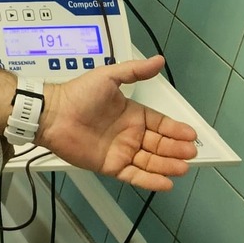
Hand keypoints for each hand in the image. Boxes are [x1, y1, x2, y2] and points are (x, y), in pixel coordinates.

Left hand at [37, 55, 197, 190]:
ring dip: (167, 165)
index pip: (161, 124)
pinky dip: (150, 180)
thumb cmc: (77, 94)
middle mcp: (129, 133)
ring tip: (183, 167)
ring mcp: (120, 150)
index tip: (191, 134)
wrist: (52, 114)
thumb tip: (158, 60)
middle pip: (159, 144)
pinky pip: (134, 175)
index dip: (176, 130)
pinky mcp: (110, 165)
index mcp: (132, 114)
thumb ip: (135, 71)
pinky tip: (165, 182)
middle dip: (176, 149)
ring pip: (150, 161)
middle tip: (191, 152)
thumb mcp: (109, 77)